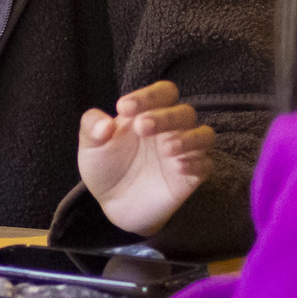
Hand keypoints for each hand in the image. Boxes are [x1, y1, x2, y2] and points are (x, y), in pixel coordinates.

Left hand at [77, 81, 217, 237]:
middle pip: (184, 112)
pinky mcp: (190, 177)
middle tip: (141, 127)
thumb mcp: (91, 146)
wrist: (113, 205)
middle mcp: (172, 129)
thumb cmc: (106, 167)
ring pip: (204, 135)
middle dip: (165, 117)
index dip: (147, 96)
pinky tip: (178, 167)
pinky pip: (205, 165)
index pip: (162, 93)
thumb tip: (104, 124)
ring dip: (188, 138)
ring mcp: (184, 153)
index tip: (123, 108)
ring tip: (166, 148)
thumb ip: (92, 127)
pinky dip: (195, 164)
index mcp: (150, 113)